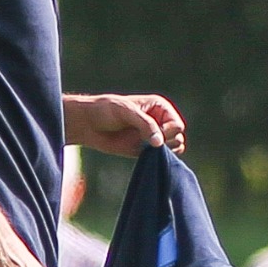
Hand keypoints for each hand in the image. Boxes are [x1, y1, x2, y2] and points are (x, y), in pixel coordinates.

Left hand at [65, 92, 185, 155]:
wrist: (89, 124)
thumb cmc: (106, 111)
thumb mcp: (127, 111)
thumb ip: (145, 125)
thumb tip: (159, 143)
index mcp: (160, 107)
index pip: (177, 125)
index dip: (168, 132)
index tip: (154, 135)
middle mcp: (160, 121)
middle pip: (178, 137)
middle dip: (167, 142)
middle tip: (149, 143)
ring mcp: (154, 136)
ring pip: (174, 147)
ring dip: (164, 151)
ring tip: (146, 148)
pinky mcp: (146, 149)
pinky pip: (161, 157)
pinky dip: (157, 158)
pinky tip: (145, 155)